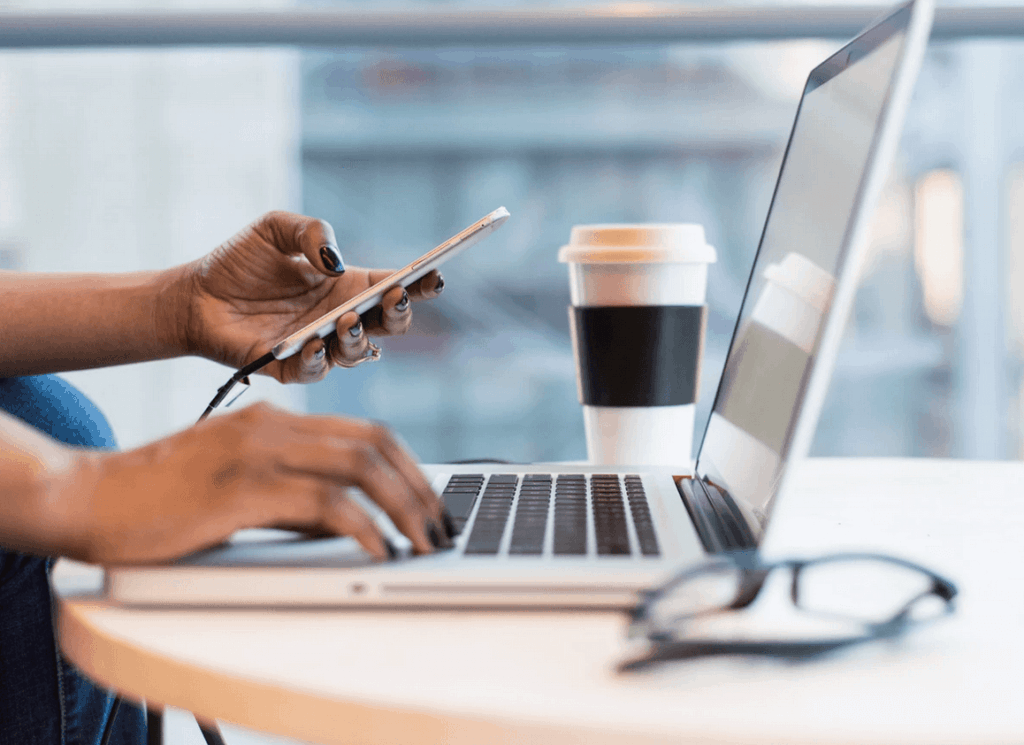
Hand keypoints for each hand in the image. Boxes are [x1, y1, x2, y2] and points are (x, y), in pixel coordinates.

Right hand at [68, 403, 451, 564]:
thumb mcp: (237, 484)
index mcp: (274, 420)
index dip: (409, 466)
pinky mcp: (242, 488)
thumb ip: (291, 493)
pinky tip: (378, 550)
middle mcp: (273, 426)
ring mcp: (258, 452)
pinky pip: (324, 503)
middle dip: (419, 487)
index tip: (430, 502)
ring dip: (404, 508)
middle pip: (374, 444)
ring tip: (423, 543)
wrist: (89, 497)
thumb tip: (347, 522)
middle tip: (440, 526)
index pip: (365, 432)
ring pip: (360, 467)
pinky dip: (363, 528)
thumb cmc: (159, 498)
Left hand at [173, 211, 444, 382]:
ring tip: (347, 320)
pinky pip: (315, 371)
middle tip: (394, 297)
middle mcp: (340, 318)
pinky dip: (319, 359)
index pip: (394, 287)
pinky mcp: (289, 368)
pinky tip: (313, 342)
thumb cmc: (239, 262)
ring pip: (359, 353)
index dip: (419, 284)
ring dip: (359, 338)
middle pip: (389, 325)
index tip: (434, 275)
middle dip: (399, 314)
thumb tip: (335, 261)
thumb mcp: (275, 228)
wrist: (194, 295)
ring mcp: (319, 346)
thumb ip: (310, 232)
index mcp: (347, 286)